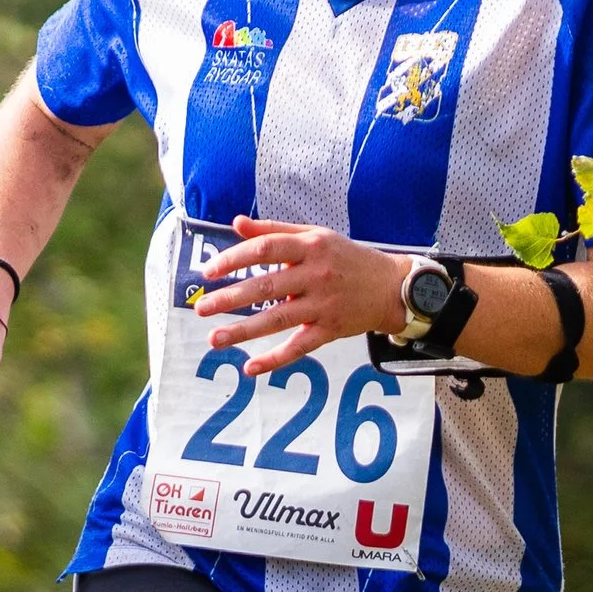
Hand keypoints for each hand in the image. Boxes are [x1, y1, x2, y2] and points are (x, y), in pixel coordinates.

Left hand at [190, 219, 408, 375]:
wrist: (391, 286)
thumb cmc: (345, 257)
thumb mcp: (315, 235)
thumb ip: (274, 230)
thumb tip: (236, 223)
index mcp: (310, 246)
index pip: (265, 250)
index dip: (234, 259)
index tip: (209, 271)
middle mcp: (316, 275)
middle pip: (266, 287)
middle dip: (229, 299)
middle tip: (201, 308)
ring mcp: (323, 305)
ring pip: (277, 320)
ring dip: (243, 332)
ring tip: (214, 339)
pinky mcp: (330, 330)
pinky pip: (299, 347)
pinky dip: (275, 360)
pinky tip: (251, 368)